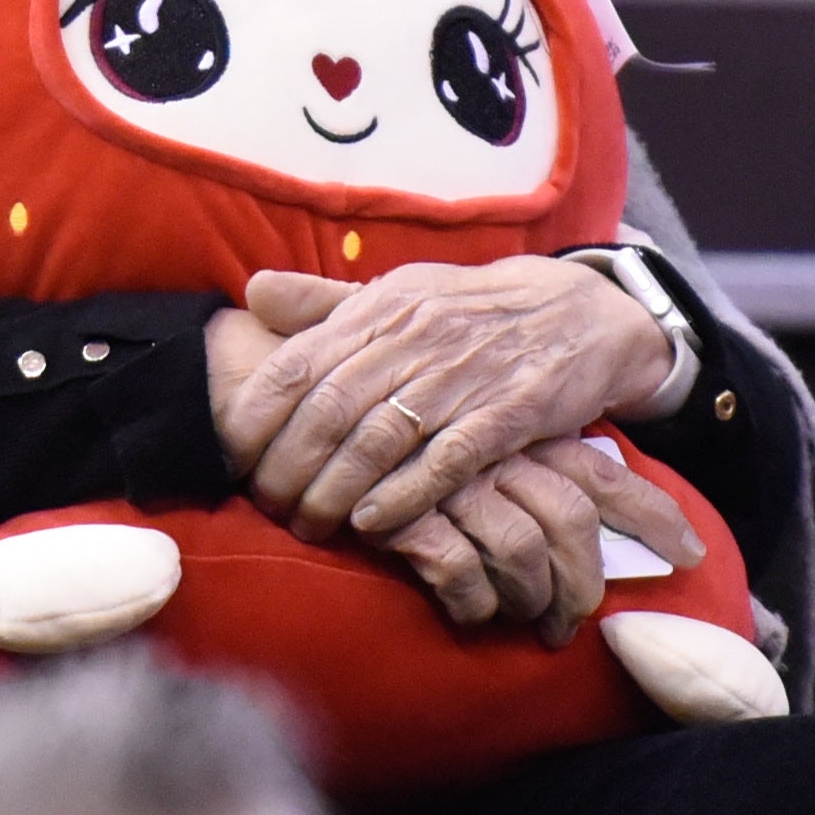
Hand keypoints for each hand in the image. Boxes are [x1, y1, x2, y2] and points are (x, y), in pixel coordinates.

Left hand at [222, 259, 696, 612]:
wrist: (581, 315)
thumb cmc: (473, 314)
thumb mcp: (402, 294)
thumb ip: (327, 303)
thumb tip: (253, 291)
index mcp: (382, 307)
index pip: (299, 361)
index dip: (258, 412)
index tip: (232, 454)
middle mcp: (416, 337)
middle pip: (330, 409)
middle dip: (288, 464)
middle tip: (267, 504)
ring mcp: (463, 377)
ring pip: (379, 439)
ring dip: (335, 490)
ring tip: (308, 524)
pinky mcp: (509, 414)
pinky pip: (445, 462)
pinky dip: (403, 496)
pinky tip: (371, 523)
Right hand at [365, 435, 698, 647]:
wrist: (295, 401)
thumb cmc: (388, 421)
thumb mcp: (460, 425)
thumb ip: (512, 454)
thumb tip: (570, 509)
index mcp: (520, 431)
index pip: (604, 472)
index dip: (652, 512)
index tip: (692, 551)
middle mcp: (497, 454)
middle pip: (572, 522)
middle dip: (585, 583)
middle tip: (572, 624)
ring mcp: (452, 484)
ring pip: (522, 552)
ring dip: (530, 600)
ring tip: (526, 625)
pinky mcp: (406, 515)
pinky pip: (458, 572)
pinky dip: (470, 602)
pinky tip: (466, 615)